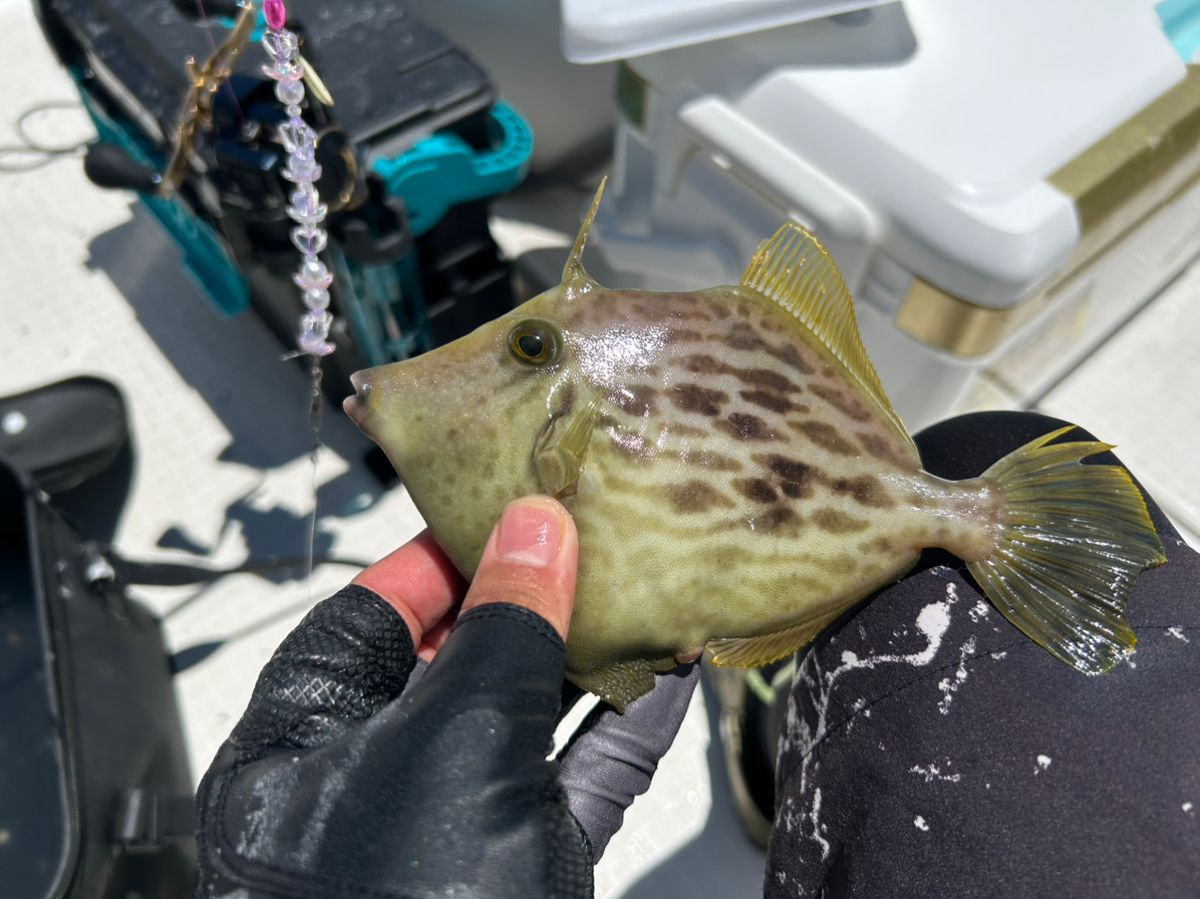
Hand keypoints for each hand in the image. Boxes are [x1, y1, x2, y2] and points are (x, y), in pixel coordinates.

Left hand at [196, 496, 698, 898]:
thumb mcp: (454, 748)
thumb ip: (502, 633)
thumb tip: (536, 531)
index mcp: (299, 753)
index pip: (366, 619)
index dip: (439, 557)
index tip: (504, 510)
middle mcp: (370, 785)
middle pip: (454, 662)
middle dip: (527, 600)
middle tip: (585, 537)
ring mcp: (453, 828)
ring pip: (524, 716)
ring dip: (585, 657)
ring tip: (637, 586)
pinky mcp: (526, 865)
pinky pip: (578, 778)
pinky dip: (624, 727)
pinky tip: (670, 672)